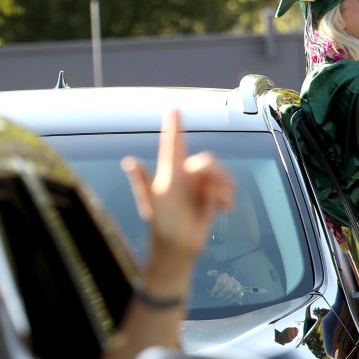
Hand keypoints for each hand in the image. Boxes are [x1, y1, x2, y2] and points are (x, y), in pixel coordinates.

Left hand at [122, 109, 234, 262]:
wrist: (176, 250)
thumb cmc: (160, 226)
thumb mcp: (151, 204)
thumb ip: (143, 182)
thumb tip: (130, 162)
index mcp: (171, 174)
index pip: (173, 144)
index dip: (174, 127)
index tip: (174, 108)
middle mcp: (186, 177)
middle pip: (208, 161)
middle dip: (215, 172)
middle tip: (215, 190)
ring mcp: (199, 187)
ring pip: (220, 174)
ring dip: (224, 186)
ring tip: (221, 203)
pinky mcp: (211, 198)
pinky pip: (227, 188)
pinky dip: (228, 196)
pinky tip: (225, 208)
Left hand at [206, 270, 243, 303]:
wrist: (223, 287)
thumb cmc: (215, 284)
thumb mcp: (211, 278)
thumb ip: (211, 274)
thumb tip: (215, 272)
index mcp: (224, 276)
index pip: (221, 282)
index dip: (216, 290)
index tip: (212, 294)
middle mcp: (232, 279)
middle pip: (227, 289)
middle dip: (220, 295)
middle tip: (216, 298)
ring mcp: (238, 285)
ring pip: (233, 293)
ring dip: (226, 299)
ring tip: (221, 300)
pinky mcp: (241, 291)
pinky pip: (239, 297)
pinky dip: (233, 300)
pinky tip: (227, 302)